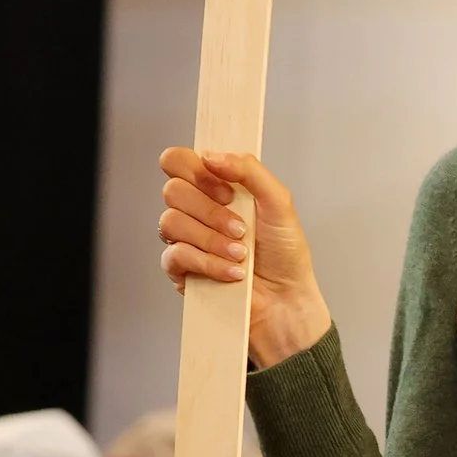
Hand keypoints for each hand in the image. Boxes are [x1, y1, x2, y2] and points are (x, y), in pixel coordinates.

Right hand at [159, 147, 331, 368]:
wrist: (286, 301)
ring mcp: (185, 239)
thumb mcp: (279, 202)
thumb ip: (249, 169)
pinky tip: (232, 272)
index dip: (195, 169)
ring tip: (241, 253)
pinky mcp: (180, 270)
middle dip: (210, 210)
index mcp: (215, 187)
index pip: (178, 161)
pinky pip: (174, 255)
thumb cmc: (285, 254)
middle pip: (172, 190)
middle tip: (241, 227)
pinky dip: (208, 263)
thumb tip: (211, 155)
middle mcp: (196, 210)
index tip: (226, 189)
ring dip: (211, 239)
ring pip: (170, 222)